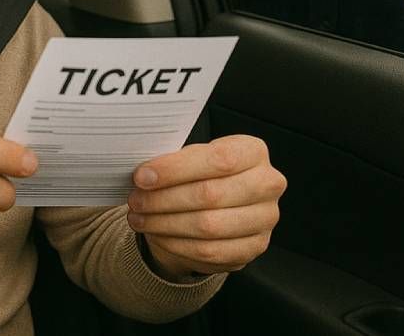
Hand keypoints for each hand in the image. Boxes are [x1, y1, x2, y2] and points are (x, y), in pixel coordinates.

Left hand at [126, 135, 285, 280]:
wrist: (221, 204)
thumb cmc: (204, 173)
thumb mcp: (193, 157)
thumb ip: (174, 162)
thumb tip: (143, 174)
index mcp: (253, 151)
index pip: (218, 159)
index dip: (175, 169)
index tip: (142, 176)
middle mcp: (267, 184)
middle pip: (210, 194)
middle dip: (164, 199)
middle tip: (136, 200)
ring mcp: (265, 218)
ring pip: (208, 226)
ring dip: (165, 224)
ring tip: (140, 218)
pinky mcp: (255, 247)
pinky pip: (210, 251)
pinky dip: (177, 245)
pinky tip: (158, 236)